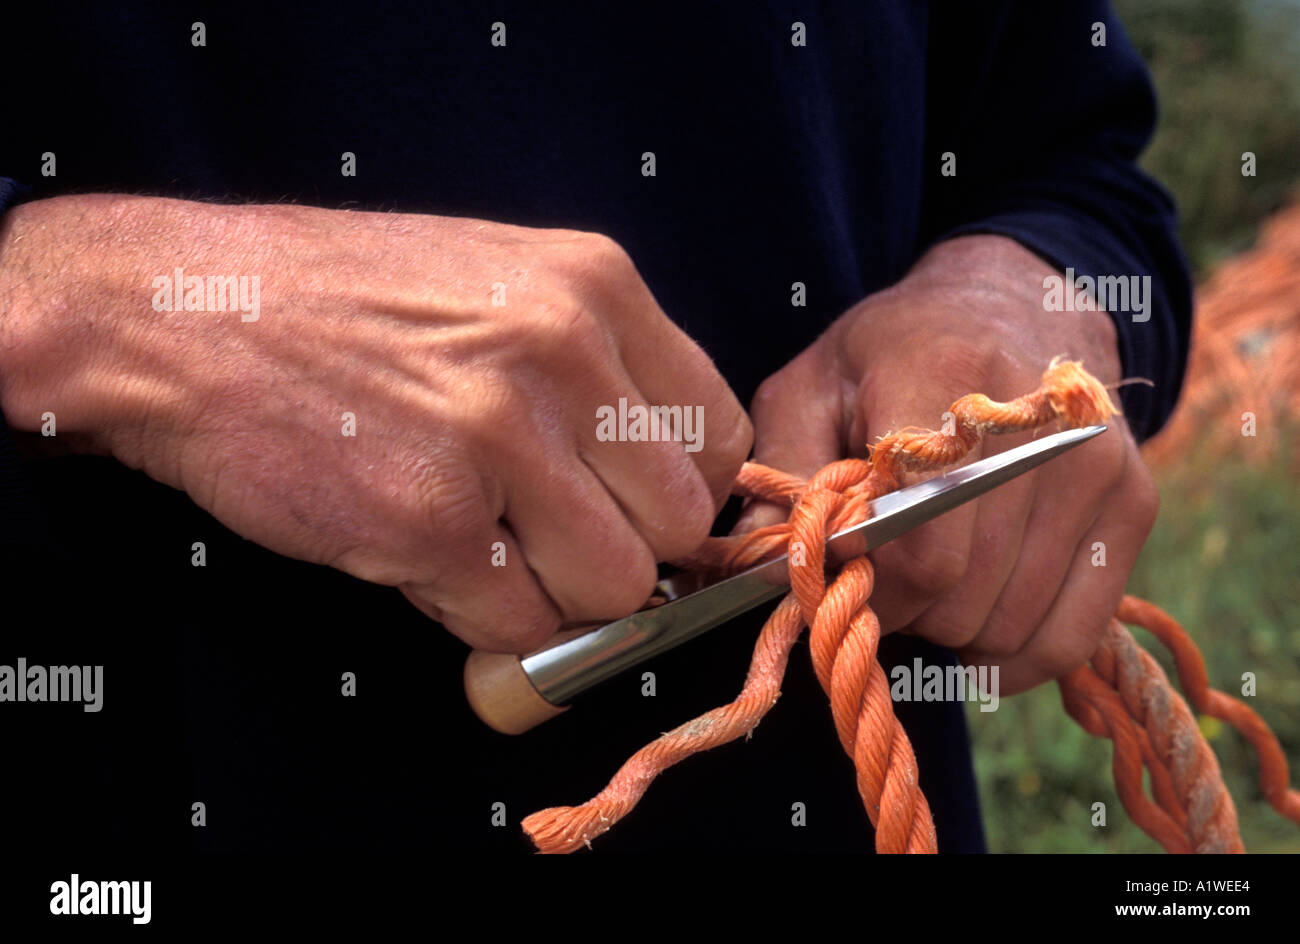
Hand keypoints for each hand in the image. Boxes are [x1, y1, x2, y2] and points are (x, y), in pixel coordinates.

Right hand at [0, 195, 750, 651]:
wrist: (185, 313)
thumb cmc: (343, 304)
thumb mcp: (501, 283)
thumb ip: (600, 371)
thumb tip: (663, 490)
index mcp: (597, 286)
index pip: (720, 434)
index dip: (680, 488)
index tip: (630, 503)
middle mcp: (564, 354)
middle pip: (679, 523)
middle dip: (623, 550)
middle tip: (550, 537)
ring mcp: (497, 439)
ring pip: (616, 588)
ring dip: (556, 594)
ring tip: (483, 547)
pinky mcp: (429, 520)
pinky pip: (521, 625)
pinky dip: (485, 619)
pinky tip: (429, 559)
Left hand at [735, 235, 1157, 693]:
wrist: (1013, 303)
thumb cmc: (892, 353)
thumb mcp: (810, 386)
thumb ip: (779, 473)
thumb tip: (754, 571)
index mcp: (942, 378)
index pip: (916, 542)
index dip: (866, 584)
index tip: (842, 571)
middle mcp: (1038, 425)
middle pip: (959, 594)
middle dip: (900, 607)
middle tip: (881, 571)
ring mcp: (1096, 466)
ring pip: (1007, 625)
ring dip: (950, 628)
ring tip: (930, 574)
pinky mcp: (1133, 503)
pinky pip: (1068, 638)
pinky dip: (1010, 655)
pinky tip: (974, 625)